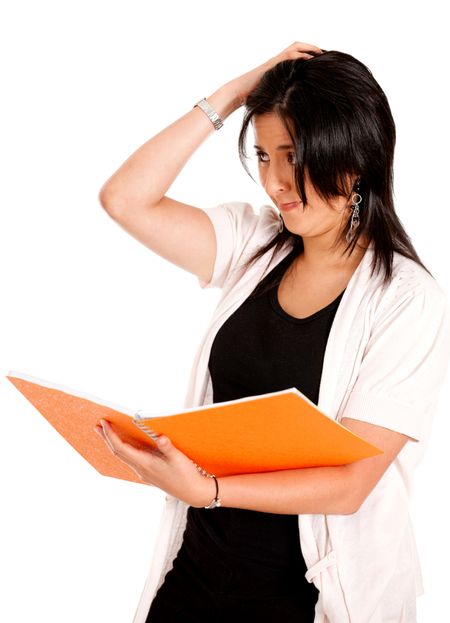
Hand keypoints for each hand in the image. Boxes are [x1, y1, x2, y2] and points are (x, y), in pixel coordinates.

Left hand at [94, 420, 213, 507]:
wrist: (193, 493)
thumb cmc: (186, 476)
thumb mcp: (178, 458)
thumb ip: (167, 447)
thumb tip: (160, 436)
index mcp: (145, 464)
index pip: (121, 448)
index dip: (110, 435)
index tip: (104, 423)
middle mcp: (141, 469)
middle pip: (117, 452)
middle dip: (106, 438)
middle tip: (97, 426)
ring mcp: (144, 472)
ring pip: (123, 456)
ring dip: (113, 444)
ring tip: (107, 433)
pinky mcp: (149, 473)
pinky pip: (131, 459)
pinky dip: (124, 449)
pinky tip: (127, 445)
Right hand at [231, 40, 323, 104]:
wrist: (239, 93)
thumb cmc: (253, 97)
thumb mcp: (271, 94)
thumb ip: (281, 93)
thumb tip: (291, 104)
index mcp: (278, 67)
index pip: (296, 54)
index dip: (309, 54)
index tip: (321, 59)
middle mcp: (277, 61)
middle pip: (297, 46)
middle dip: (312, 47)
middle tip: (324, 53)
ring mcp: (274, 62)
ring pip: (294, 47)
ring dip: (309, 48)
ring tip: (320, 52)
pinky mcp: (272, 65)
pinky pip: (288, 56)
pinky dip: (300, 55)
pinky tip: (309, 58)